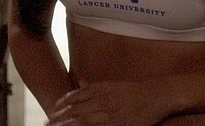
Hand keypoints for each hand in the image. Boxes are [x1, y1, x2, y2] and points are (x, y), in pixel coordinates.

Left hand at [45, 80, 168, 125]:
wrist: (157, 95)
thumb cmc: (135, 91)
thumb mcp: (113, 85)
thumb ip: (96, 86)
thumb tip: (80, 83)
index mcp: (101, 89)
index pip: (75, 98)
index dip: (61, 106)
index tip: (52, 111)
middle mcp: (104, 100)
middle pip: (76, 111)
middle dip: (59, 118)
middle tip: (47, 124)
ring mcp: (111, 114)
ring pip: (84, 122)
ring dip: (67, 125)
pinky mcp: (120, 125)